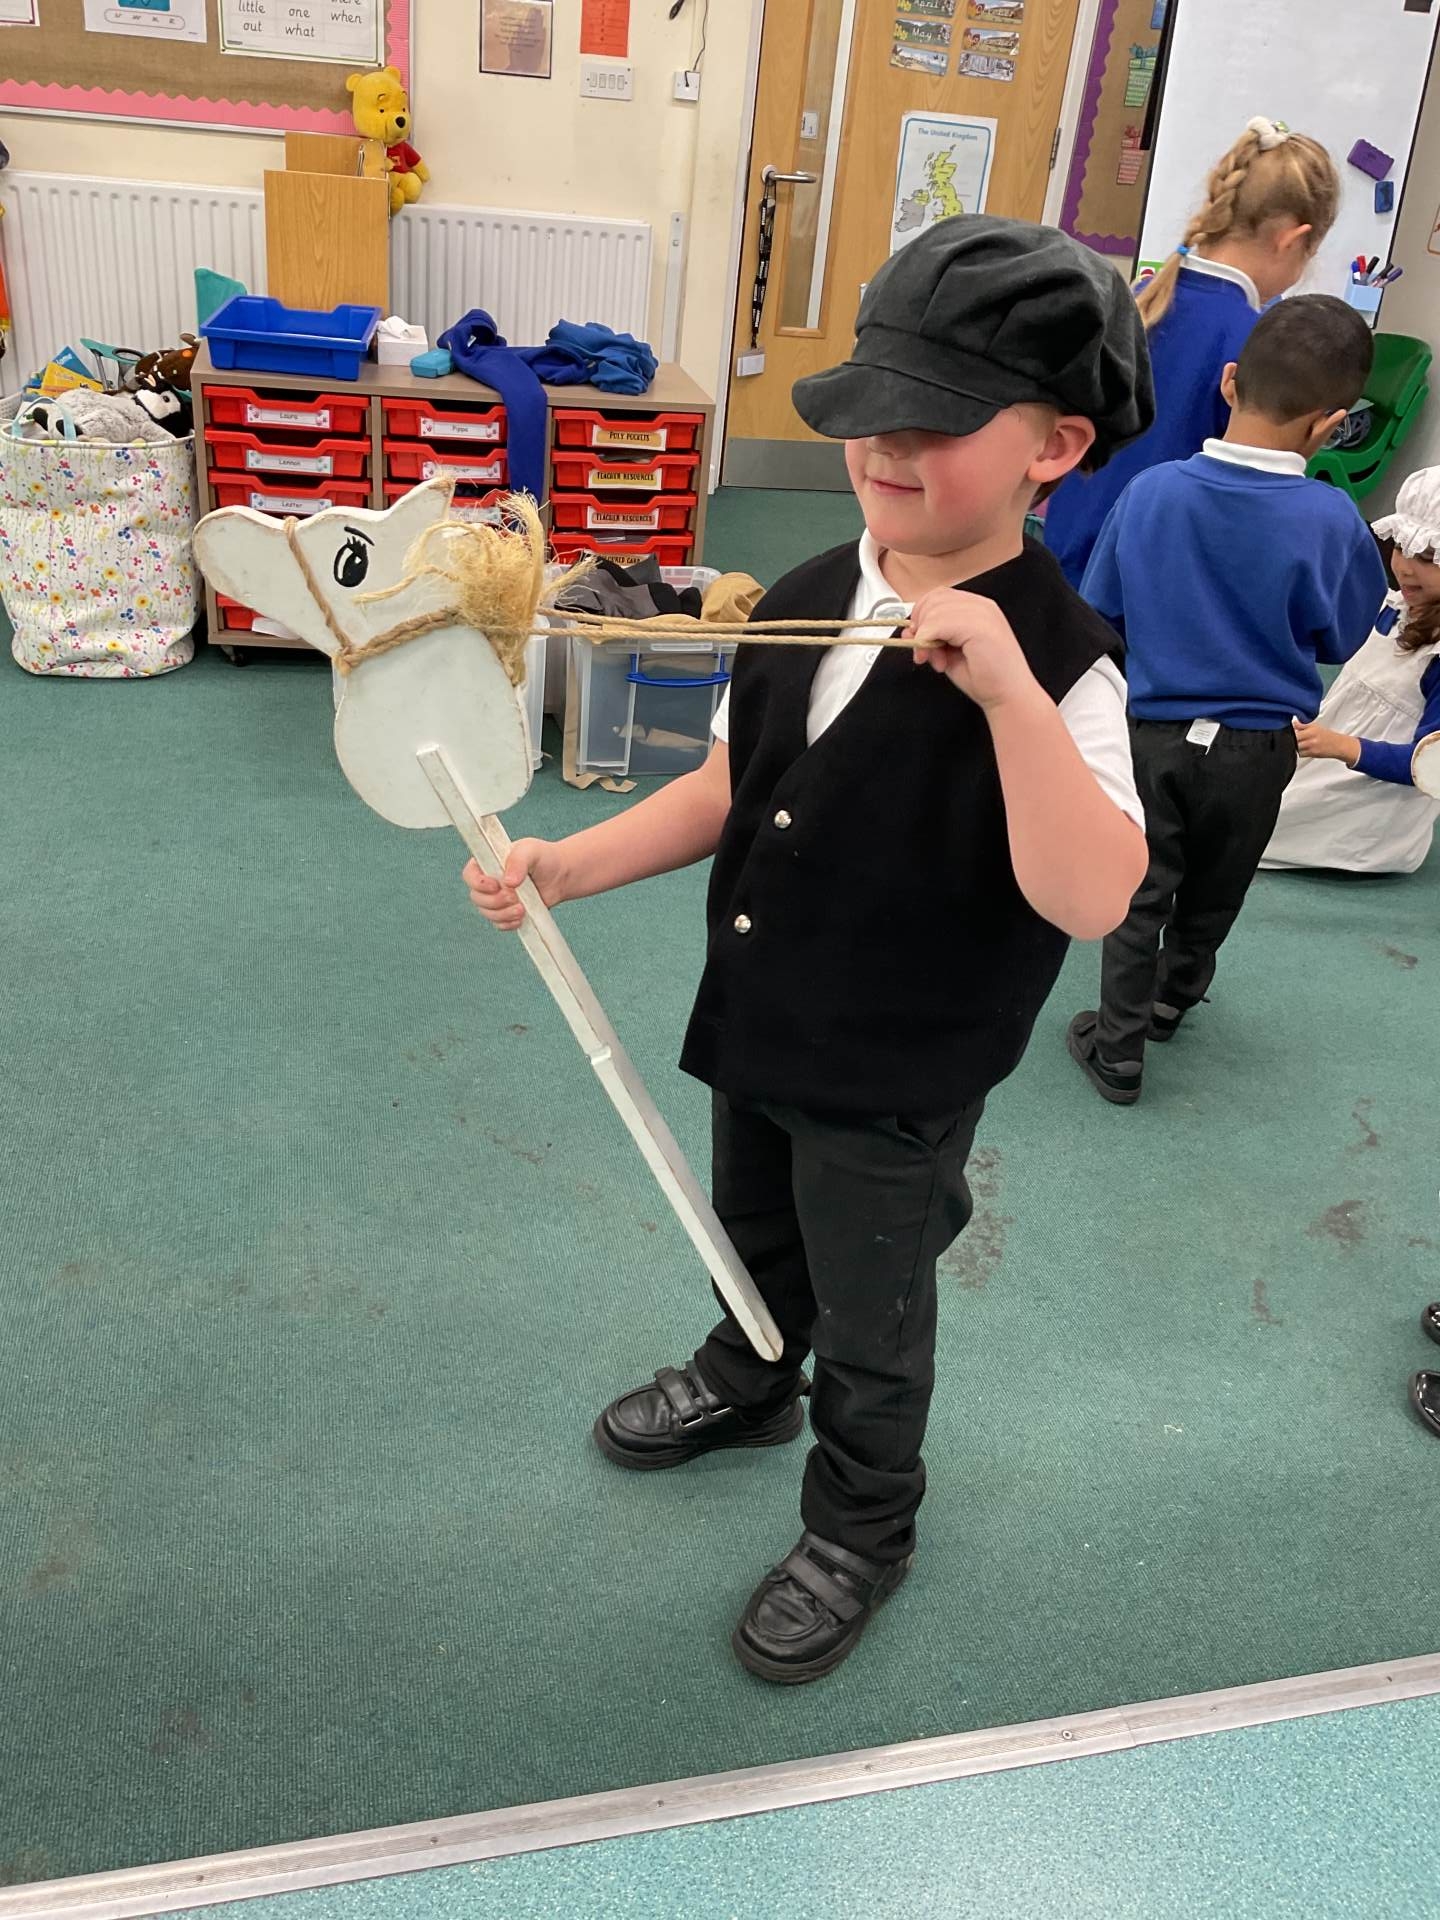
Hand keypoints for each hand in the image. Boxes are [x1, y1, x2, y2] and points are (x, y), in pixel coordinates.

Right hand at [463, 838, 565, 931]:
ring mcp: (496, 899)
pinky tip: (522, 917)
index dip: (477, 883)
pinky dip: (508, 923)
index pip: (470, 875)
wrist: (561, 876)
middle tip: (515, 897)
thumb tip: (508, 882)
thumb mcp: (531, 851)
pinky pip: (499, 924)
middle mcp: (488, 882)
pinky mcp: (507, 912)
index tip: (495, 885)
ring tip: (522, 908)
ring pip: (487, 913)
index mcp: (488, 863)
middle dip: (495, 901)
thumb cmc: (543, 857)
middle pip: (477, 898)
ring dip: (503, 914)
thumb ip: (518, 861)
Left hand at [907, 587, 1041, 711]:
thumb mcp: (950, 654)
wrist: (1010, 696)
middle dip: (921, 626)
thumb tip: (909, 631)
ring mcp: (982, 613)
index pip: (938, 597)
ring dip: (925, 638)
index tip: (922, 642)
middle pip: (933, 599)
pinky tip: (940, 662)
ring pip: (933, 610)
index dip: (923, 617)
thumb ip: (931, 639)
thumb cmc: (987, 678)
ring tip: (938, 661)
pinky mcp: (979, 626)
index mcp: (977, 608)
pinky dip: (928, 642)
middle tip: (927, 654)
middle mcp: (981, 605)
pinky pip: (938, 624)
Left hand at [1292, 718, 1359, 765]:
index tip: (1289, 732)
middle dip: (1291, 740)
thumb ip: (1302, 725)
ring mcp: (1311, 748)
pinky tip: (1303, 749)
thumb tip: (1292, 722)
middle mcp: (1311, 740)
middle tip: (1293, 738)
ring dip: (1295, 747)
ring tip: (1299, 743)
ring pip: (1296, 749)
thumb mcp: (1314, 726)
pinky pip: (1300, 754)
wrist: (1338, 745)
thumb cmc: (1326, 735)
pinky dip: (1299, 752)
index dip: (1289, 734)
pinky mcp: (1312, 755)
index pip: (1294, 733)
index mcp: (1311, 731)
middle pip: (1294, 742)